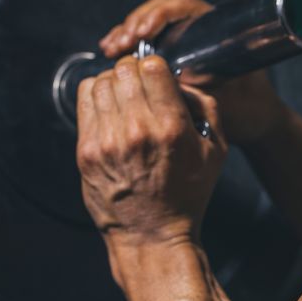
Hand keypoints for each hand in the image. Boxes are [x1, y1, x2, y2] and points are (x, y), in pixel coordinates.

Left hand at [76, 55, 226, 248]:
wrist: (151, 235)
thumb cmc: (187, 195)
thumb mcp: (216, 151)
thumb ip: (206, 107)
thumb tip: (180, 80)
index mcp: (172, 129)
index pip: (152, 66)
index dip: (155, 66)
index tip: (157, 77)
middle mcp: (138, 132)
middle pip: (125, 70)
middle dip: (134, 73)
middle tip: (141, 88)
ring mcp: (108, 141)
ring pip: (102, 81)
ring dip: (115, 83)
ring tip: (125, 100)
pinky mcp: (86, 151)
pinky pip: (85, 99)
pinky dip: (97, 95)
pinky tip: (109, 109)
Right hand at [99, 0, 290, 146]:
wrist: (253, 121)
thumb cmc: (246, 107)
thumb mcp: (224, 95)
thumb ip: (198, 87)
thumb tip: (165, 77)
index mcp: (217, 27)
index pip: (183, 6)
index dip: (160, 15)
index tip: (144, 32)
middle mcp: (199, 27)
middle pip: (160, 11)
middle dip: (136, 23)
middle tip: (122, 42)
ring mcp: (184, 39)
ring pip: (149, 24)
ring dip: (127, 32)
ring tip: (112, 48)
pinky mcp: (172, 53)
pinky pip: (146, 41)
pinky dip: (128, 44)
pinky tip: (112, 52)